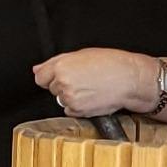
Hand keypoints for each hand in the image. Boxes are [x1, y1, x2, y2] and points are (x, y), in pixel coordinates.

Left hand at [31, 48, 156, 119]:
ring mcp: (69, 98)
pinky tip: (92, 97)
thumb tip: (37, 69)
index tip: (63, 75)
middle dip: (64, 85)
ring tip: (90, 87)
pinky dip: (78, 107)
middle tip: (83, 79)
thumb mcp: (81, 55)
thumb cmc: (111, 64)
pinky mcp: (77, 111)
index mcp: (61, 66)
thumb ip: (55, 63)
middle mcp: (62, 82)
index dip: (52, 76)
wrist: (129, 79)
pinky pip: (70, 111)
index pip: (40, 77)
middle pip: (52, 88)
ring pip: (61, 100)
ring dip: (72, 96)